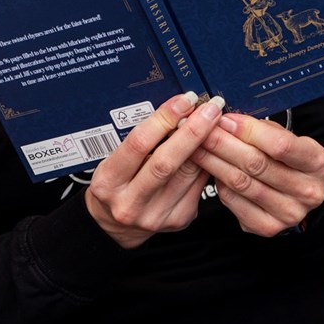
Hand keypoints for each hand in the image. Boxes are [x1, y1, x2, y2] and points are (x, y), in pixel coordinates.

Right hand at [85, 93, 223, 248]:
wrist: (116, 222)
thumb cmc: (117, 182)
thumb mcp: (116, 158)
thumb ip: (144, 140)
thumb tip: (179, 111)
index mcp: (109, 181)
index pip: (139, 144)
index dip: (165, 118)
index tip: (184, 100)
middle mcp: (130, 203)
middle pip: (167, 162)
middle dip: (193, 130)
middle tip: (210, 108)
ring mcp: (156, 215)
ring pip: (188, 173)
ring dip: (205, 144)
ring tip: (215, 122)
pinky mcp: (177, 220)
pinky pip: (199, 185)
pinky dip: (206, 163)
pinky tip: (211, 149)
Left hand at [191, 113, 323, 236]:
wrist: (297, 191)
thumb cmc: (286, 158)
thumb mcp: (284, 137)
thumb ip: (259, 129)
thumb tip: (224, 118)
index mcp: (318, 163)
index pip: (280, 145)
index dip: (247, 131)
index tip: (224, 119)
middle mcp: (308, 192)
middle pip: (256, 164)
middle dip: (222, 143)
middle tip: (199, 129)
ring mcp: (289, 213)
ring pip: (241, 182)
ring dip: (212, 161)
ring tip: (195, 145)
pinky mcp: (267, 227)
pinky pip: (233, 201)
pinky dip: (217, 182)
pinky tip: (208, 168)